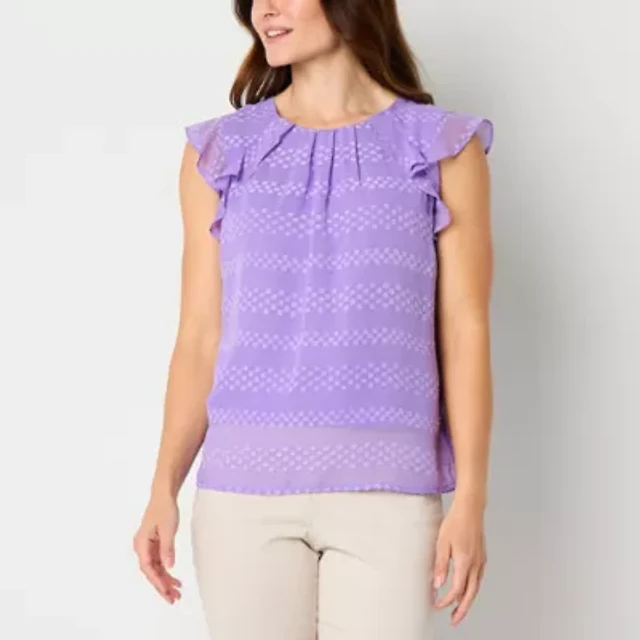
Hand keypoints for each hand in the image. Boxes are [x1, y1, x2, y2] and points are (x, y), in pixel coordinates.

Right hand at [133, 494, 181, 603]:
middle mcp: (142, 547)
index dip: (157, 582)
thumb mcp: (168, 529)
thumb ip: (167, 548)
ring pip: (155, 568)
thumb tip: (169, 566)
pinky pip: (158, 562)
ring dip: (165, 580)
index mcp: (141, 544)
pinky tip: (174, 579)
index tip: (166, 592)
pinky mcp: (153, 544)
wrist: (164, 496)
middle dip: (161, 586)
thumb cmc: (164, 509)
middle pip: (151, 571)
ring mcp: (147, 546)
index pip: (148, 568)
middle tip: (173, 599)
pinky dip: (166, 570)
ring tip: (177, 592)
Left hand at [432, 495, 486, 625]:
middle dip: (462, 610)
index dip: (446, 601)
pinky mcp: (482, 556)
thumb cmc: (455, 522)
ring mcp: (480, 561)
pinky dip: (473, 589)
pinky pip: (478, 579)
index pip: (456, 590)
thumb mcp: (442, 542)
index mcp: (464, 563)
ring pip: (476, 588)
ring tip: (460, 609)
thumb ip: (440, 565)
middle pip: (470, 595)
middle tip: (454, 621)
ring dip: (468, 601)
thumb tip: (437, 584)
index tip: (437, 605)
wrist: (470, 509)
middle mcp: (475, 565)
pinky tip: (468, 589)